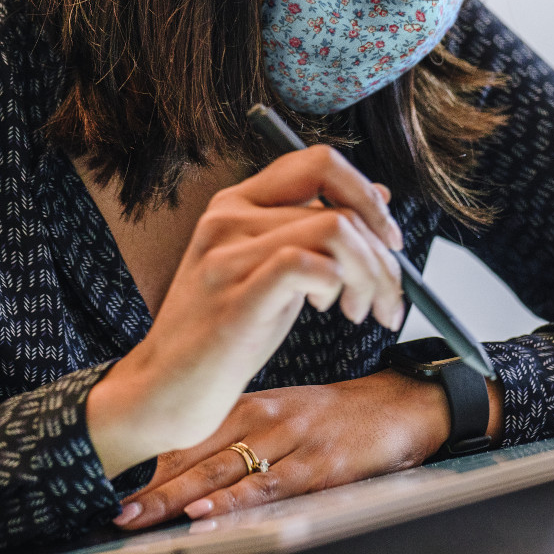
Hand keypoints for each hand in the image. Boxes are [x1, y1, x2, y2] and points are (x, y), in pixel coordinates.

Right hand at [85, 146, 406, 476]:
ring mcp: (227, 255)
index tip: (388, 239)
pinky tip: (330, 311)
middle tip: (386, 297)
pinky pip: (307, 264)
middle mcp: (229, 218)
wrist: (165, 390)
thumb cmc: (222, 335)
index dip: (365, 195)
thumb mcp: (271, 271)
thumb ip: (312, 232)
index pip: (318, 163)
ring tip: (359, 310)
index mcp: (237, 203)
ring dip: (368, 274)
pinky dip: (335, 285)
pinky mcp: (235, 297)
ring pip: (334, 230)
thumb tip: (377, 197)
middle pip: (338, 206)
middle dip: (381, 255)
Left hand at [112, 372, 452, 529]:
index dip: (147, 461)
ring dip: (177, 496)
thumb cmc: (338, 416)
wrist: (401, 404)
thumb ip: (238, 436)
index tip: (110, 482)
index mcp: (252, 404)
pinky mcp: (319, 464)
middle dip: (150, 485)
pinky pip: (268, 485)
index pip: (188, 432)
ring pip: (224, 469)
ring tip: (141, 516)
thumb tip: (186, 470)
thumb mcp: (283, 414)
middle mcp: (265, 418)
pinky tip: (205, 512)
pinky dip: (234, 500)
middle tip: (115, 509)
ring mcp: (291, 440)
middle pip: (195, 454)